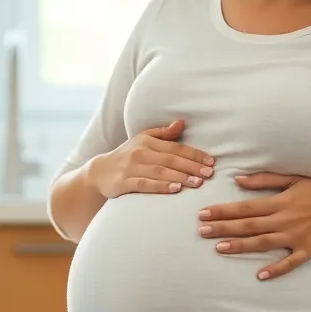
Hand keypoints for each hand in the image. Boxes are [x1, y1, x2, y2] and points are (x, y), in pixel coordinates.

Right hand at [87, 119, 214, 198]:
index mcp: (147, 141)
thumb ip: (163, 133)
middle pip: (170, 159)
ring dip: (180, 177)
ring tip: (197, 182)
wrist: (100, 172)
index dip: (194, 154)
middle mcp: (139, 152)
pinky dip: (161, 186)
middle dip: (191, 166)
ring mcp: (131, 167)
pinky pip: (145, 184)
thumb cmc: (127, 155)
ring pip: (160, 171)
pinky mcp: (124, 182)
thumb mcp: (143, 139)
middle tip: (209, 174)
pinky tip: (175, 189)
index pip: (175, 147)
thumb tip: (182, 122)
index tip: (211, 161)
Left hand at [197, 173, 310, 279]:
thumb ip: (265, 180)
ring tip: (219, 249)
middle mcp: (285, 219)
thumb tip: (238, 180)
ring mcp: (296, 236)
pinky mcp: (309, 249)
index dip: (223, 211)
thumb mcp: (294, 179)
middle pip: (249, 225)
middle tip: (201, 232)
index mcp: (280, 201)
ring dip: (240, 246)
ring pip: (263, 243)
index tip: (204, 214)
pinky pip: (290, 262)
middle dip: (224, 228)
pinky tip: (260, 275)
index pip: (245, 207)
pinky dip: (275, 269)